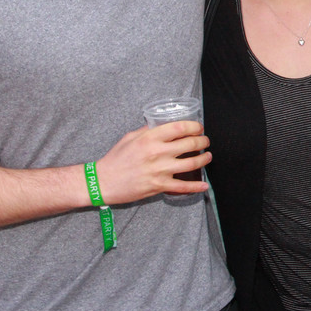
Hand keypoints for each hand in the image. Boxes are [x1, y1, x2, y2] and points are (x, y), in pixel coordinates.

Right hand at [94, 120, 210, 204]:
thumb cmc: (115, 159)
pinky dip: (196, 187)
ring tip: (208, 156)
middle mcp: (157, 153)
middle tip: (205, 141)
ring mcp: (160, 170)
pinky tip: (204, 185)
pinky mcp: (159, 186)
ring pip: (191, 163)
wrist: (103, 182)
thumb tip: (162, 124)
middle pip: (190, 144)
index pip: (179, 128)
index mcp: (150, 138)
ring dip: (204, 159)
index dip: (194, 126)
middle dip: (202, 141)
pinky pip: (183, 186)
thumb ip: (147, 130)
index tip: (198, 128)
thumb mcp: (130, 137)